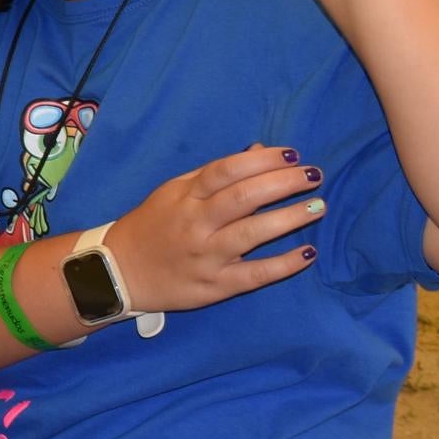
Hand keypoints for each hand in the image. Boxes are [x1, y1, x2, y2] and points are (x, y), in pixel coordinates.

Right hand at [101, 143, 324, 314]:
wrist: (119, 272)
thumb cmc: (152, 226)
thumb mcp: (175, 192)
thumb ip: (215, 174)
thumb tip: (260, 153)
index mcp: (185, 196)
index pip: (226, 171)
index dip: (261, 161)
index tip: (292, 155)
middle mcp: (196, 224)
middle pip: (243, 198)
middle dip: (283, 183)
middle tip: (315, 175)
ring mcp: (206, 256)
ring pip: (251, 234)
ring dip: (289, 218)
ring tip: (318, 206)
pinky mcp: (216, 286)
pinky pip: (255, 275)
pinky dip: (283, 265)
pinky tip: (309, 252)